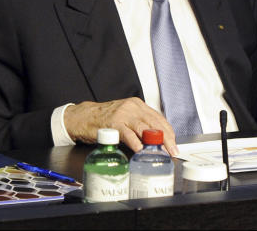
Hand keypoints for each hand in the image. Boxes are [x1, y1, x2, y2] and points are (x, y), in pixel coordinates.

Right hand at [64, 98, 179, 155]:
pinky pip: (128, 134)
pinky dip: (136, 142)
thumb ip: (139, 125)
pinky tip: (141, 149)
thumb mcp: (126, 117)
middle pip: (155, 123)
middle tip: (172, 150)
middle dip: (166, 138)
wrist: (82, 117)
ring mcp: (123, 114)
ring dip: (155, 142)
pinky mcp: (113, 123)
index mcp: (138, 105)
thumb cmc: (105, 120)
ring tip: (162, 152)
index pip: (158, 118)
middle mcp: (133, 108)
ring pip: (145, 128)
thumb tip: (155, 140)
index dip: (168, 132)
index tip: (174, 143)